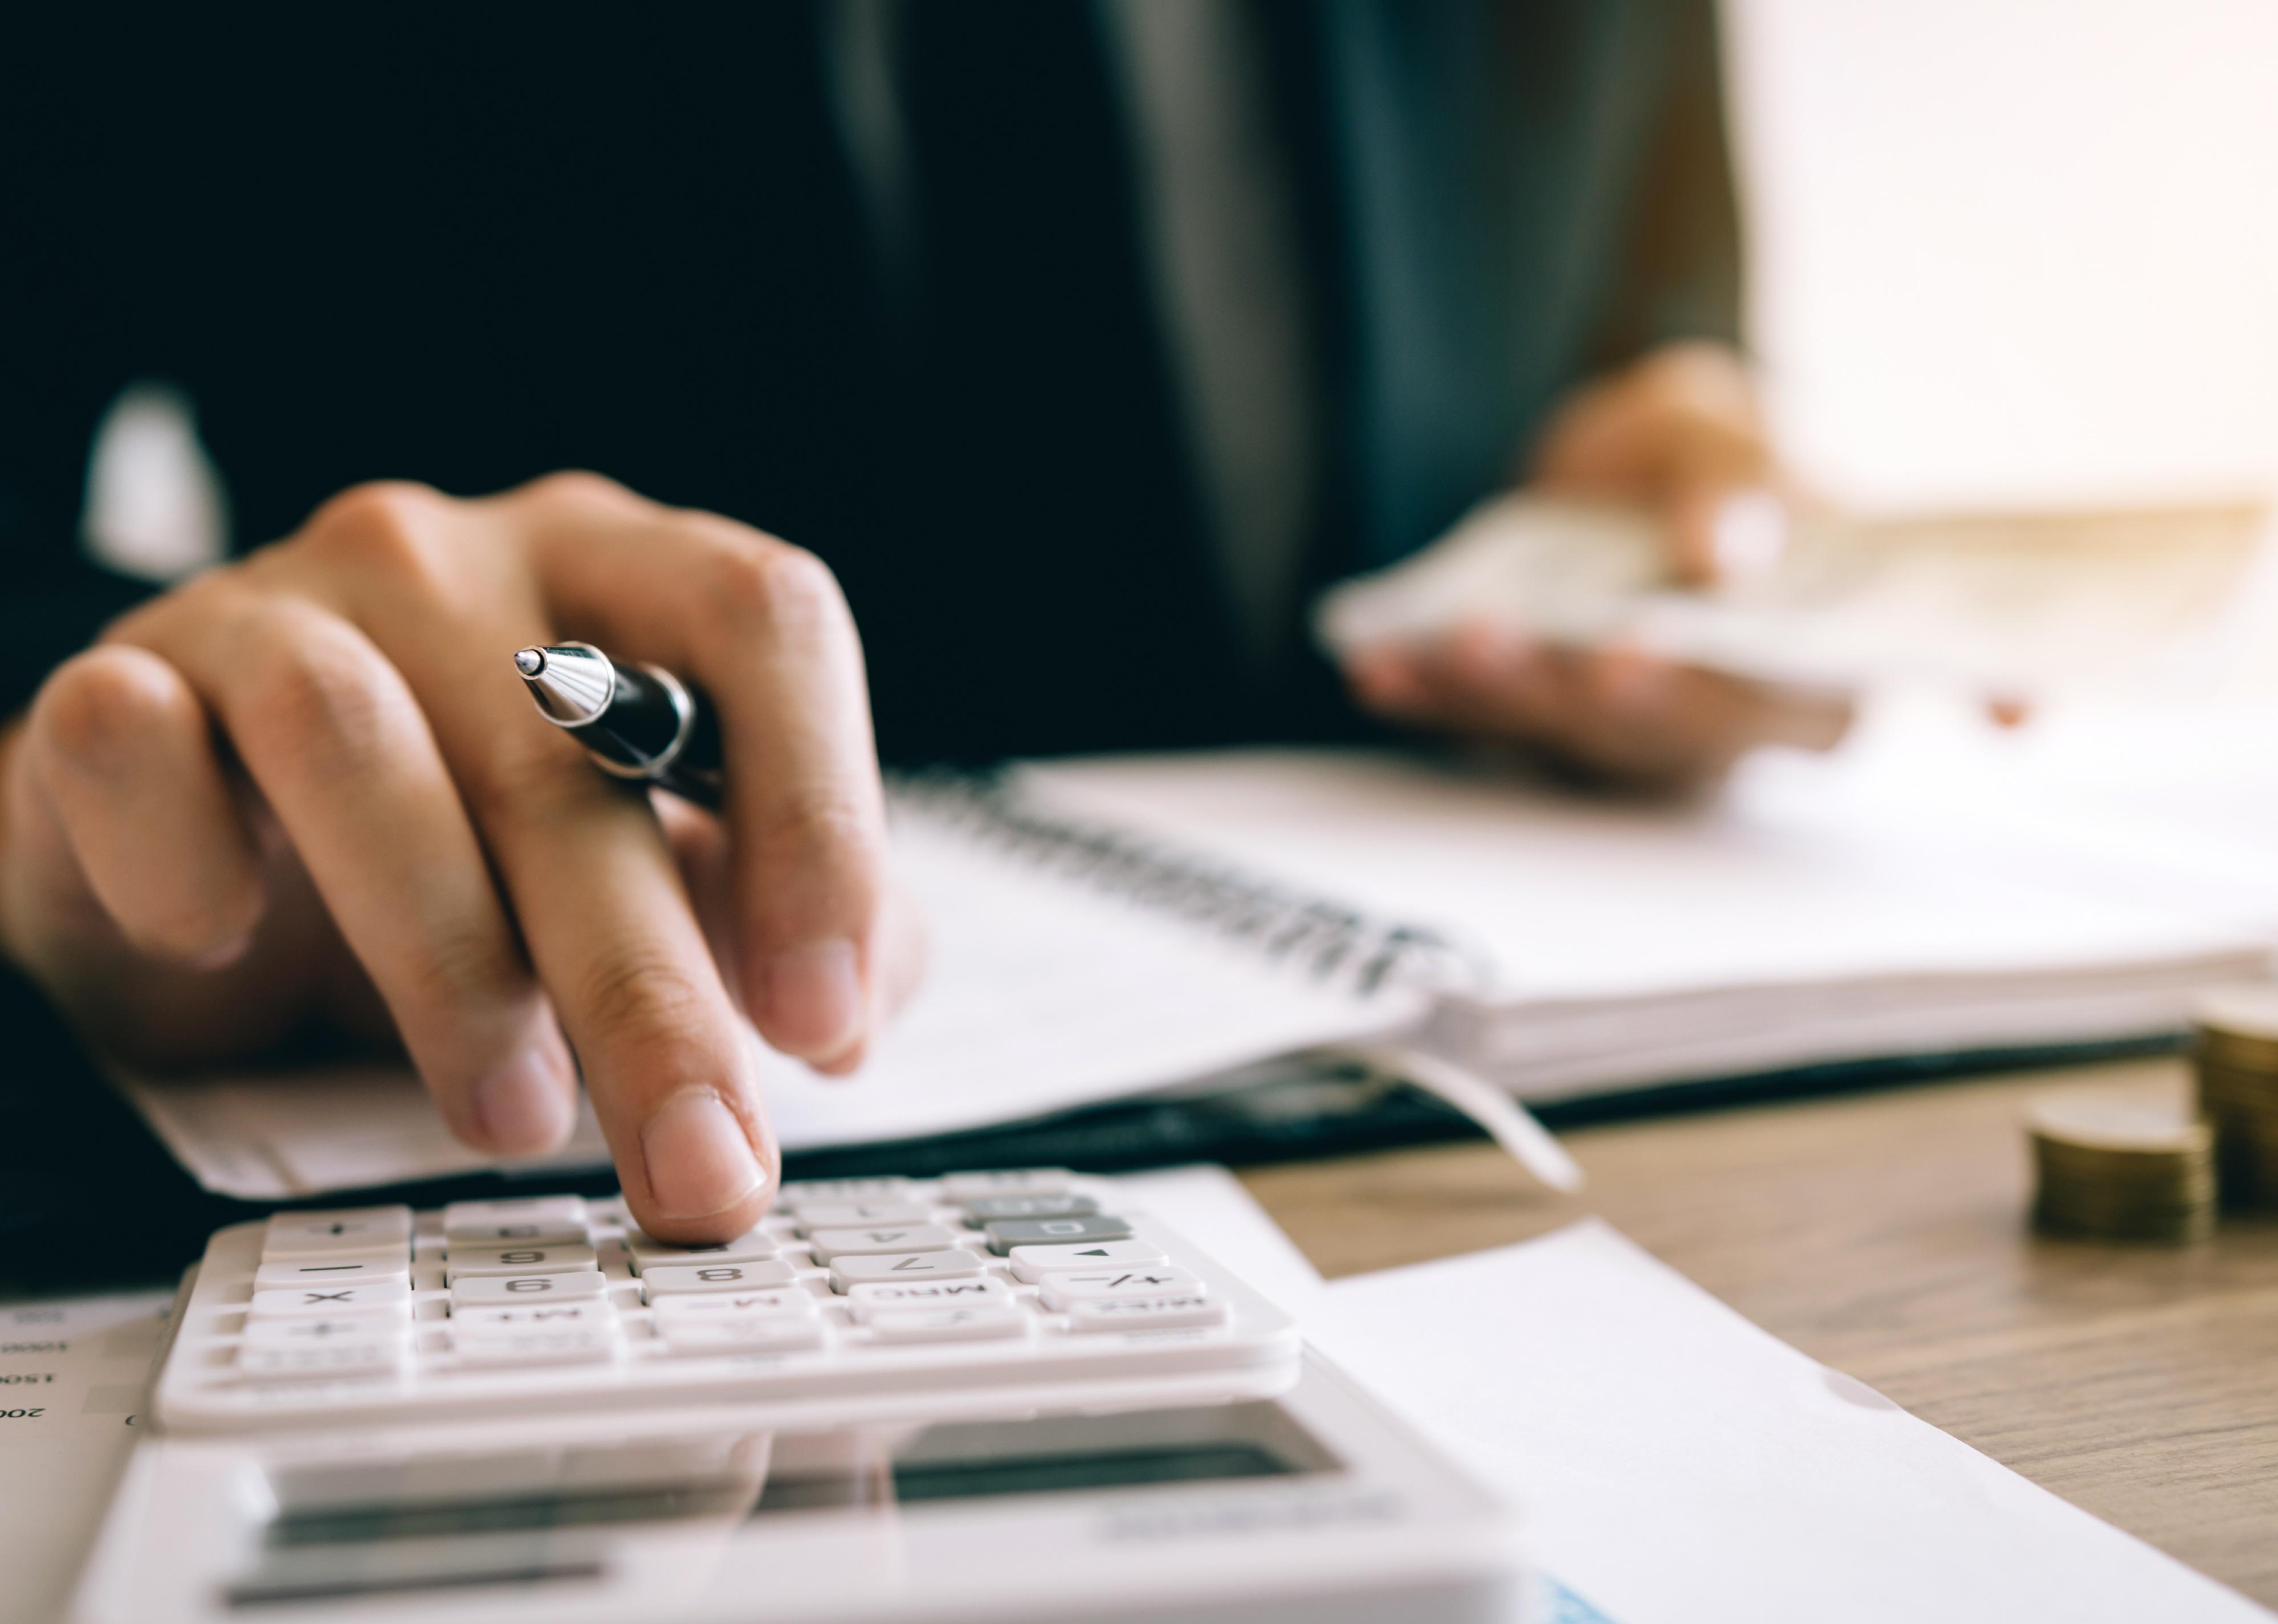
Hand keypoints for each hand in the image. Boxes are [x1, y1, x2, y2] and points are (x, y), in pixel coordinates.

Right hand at [0, 474, 923, 1240]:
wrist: (209, 833)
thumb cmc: (467, 853)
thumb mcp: (652, 870)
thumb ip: (783, 915)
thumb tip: (856, 1008)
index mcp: (622, 577)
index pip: (765, 623)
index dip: (816, 818)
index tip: (823, 1021)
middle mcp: (459, 565)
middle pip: (577, 753)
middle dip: (652, 994)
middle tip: (700, 1165)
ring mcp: (279, 606)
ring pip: (361, 744)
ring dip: (447, 959)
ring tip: (508, 1120)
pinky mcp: (124, 681)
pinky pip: (139, 742)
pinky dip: (184, 853)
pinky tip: (221, 945)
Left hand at [1344, 342, 1851, 789]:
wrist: (1614, 470)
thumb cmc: (1693, 456)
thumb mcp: (1718, 427)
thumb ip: (1737, 475)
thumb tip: (1730, 546)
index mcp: (1817, 662)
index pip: (1790, 697)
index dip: (1715, 685)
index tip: (1637, 647)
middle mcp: (1730, 721)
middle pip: (1663, 731)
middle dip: (1575, 689)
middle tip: (1509, 638)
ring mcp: (1635, 734)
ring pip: (1570, 735)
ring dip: (1499, 691)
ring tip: (1450, 636)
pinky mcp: (1552, 727)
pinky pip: (1491, 726)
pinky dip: (1435, 697)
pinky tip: (1384, 670)